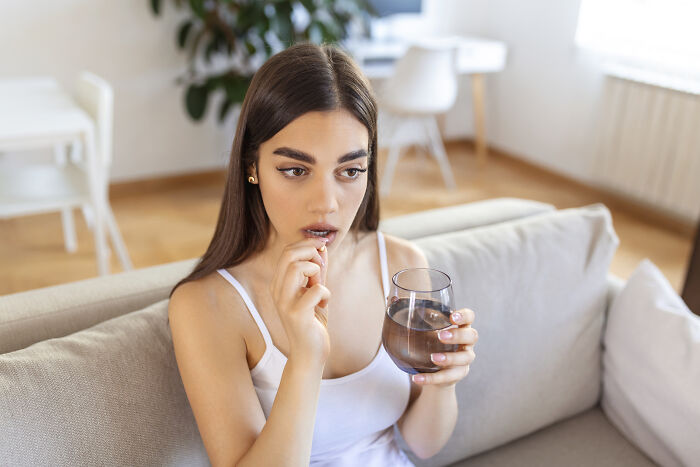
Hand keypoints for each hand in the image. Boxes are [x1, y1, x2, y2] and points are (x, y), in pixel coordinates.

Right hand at [269, 237, 330, 365]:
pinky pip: (316, 290)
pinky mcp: (296, 315)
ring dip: (317, 272)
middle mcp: (277, 291)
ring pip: (298, 267)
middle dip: (311, 253)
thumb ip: (318, 271)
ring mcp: (285, 303)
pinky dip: (326, 294)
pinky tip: (323, 305)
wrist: (310, 353)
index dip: (307, 244)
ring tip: (321, 288)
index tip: (323, 248)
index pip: (287, 251)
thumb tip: (322, 248)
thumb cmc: (313, 322)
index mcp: (278, 283)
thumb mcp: (316, 291)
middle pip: (289, 254)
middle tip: (322, 268)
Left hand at [411, 308, 477, 387]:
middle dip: (458, 335)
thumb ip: (411, 314)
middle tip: (441, 336)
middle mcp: (466, 343)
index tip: (452, 316)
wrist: (434, 371)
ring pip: (464, 358)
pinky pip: (447, 378)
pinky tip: (417, 378)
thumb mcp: (424, 329)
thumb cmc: (430, 343)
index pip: (469, 317)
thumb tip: (391, 299)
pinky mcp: (457, 375)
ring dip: (449, 358)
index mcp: (460, 327)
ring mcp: (464, 360)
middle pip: (472, 336)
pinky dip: (431, 379)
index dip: (464, 315)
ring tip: (432, 358)